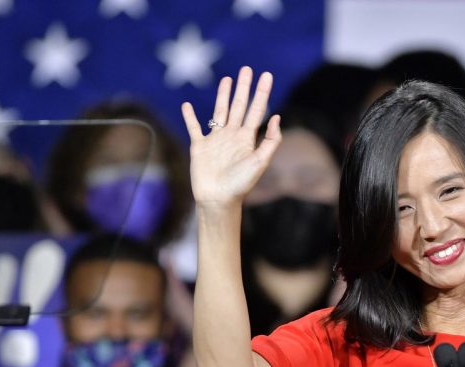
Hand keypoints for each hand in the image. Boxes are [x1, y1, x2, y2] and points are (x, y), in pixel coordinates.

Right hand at [181, 66, 281, 210]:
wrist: (219, 199)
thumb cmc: (241, 184)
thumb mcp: (260, 162)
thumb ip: (270, 141)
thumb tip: (277, 118)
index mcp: (247, 139)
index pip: (257, 110)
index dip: (262, 93)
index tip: (267, 76)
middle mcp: (232, 136)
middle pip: (239, 105)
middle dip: (244, 87)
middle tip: (247, 69)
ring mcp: (215, 140)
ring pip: (220, 111)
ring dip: (223, 95)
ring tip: (227, 79)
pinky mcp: (199, 146)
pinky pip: (193, 128)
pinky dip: (189, 117)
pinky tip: (186, 105)